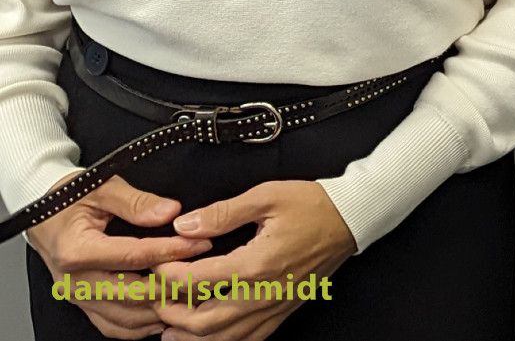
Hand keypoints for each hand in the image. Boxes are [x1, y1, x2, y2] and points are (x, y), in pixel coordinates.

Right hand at [26, 174, 211, 338]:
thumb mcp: (103, 187)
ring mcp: (78, 297)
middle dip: (173, 286)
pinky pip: (113, 326)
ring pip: (125, 318)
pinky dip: (141, 325)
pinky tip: (166, 311)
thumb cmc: (71, 199)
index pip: (134, 257)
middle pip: (133, 294)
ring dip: (161, 310)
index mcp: (77, 250)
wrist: (43, 217)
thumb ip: (136, 202)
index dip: (172, 252)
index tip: (201, 244)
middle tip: (205, 274)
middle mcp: (75, 281)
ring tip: (193, 294)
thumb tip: (169, 212)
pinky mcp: (83, 305)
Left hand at [151, 181, 352, 340]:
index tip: (157, 264)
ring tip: (169, 321)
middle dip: (169, 311)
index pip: (196, 281)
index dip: (167, 275)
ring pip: (220, 338)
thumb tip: (184, 225)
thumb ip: (223, 212)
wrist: (352, 219)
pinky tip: (206, 334)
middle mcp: (262, 294)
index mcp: (256, 264)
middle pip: (201, 321)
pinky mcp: (281, 313)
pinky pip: (245, 340)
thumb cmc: (313, 205)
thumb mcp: (267, 196)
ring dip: (188, 334)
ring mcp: (273, 308)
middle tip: (155, 295)